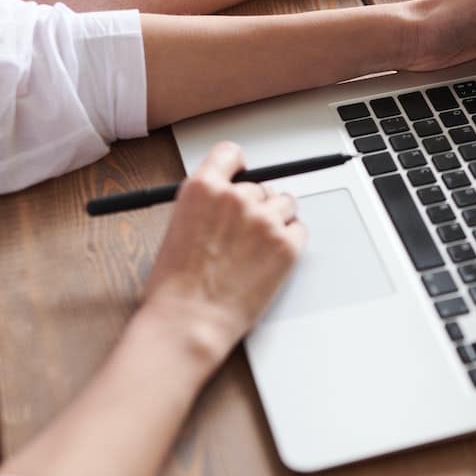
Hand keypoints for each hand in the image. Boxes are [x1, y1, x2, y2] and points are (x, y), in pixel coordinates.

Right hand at [142, 142, 306, 357]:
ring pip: (285, 203)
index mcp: (202, 188)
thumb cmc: (175, 286)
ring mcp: (265, 220)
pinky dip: (290, 241)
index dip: (238, 166)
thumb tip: (229, 199)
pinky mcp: (287, 245)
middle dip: (256, 205)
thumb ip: (206, 206)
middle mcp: (237, 197)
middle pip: (261, 186)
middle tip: (244, 234)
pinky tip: (270, 259)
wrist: (190, 321)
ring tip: (258, 247)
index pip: (230, 154)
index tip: (242, 175)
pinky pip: (300, 229)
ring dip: (277, 220)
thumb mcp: (178, 227)